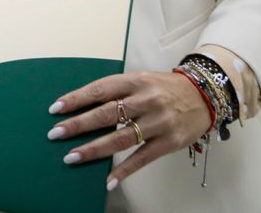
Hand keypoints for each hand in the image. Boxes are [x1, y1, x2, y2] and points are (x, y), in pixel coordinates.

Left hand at [47, 70, 211, 190]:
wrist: (205, 95)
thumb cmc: (165, 88)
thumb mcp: (142, 80)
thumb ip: (118, 91)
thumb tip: (84, 106)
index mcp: (136, 80)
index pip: (100, 89)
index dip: (76, 99)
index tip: (55, 109)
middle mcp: (146, 100)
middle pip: (106, 114)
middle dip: (78, 125)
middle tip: (55, 134)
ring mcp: (158, 122)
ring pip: (120, 138)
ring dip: (94, 149)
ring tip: (72, 157)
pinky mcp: (169, 142)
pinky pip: (142, 158)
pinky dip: (124, 171)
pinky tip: (108, 180)